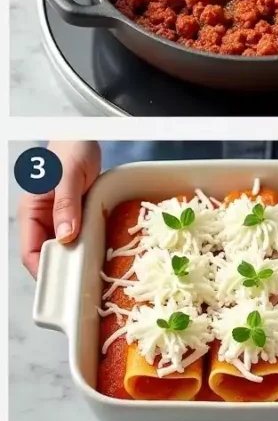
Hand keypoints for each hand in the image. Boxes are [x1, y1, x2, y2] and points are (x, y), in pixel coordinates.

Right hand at [18, 141, 101, 277]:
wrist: (84, 136)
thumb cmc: (71, 150)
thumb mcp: (68, 177)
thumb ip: (65, 205)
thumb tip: (64, 236)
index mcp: (31, 212)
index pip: (30, 252)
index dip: (43, 270)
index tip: (62, 284)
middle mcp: (44, 219)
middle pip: (48, 254)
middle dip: (63, 269)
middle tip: (84, 282)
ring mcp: (61, 218)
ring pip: (66, 247)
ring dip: (79, 257)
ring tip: (96, 271)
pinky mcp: (78, 215)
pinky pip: (82, 235)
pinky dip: (90, 243)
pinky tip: (104, 251)